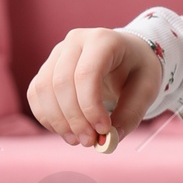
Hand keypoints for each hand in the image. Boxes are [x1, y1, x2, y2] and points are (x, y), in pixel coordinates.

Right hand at [26, 26, 163, 150]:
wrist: (126, 57)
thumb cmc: (137, 71)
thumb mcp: (146, 90)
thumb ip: (130, 115)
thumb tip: (108, 140)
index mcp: (103, 40)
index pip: (86, 74)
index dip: (90, 107)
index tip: (103, 130)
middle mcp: (75, 41)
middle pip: (61, 82)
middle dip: (74, 118)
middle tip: (89, 142)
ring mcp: (57, 53)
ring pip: (44, 89)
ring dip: (57, 121)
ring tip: (78, 140)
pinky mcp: (47, 68)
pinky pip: (36, 94)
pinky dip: (47, 117)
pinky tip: (66, 131)